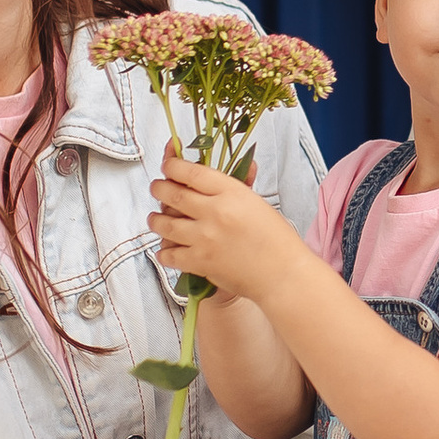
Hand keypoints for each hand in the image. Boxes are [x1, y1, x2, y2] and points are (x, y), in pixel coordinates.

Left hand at [150, 145, 295, 304]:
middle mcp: (215, 212)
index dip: (172, 165)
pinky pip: (170, 254)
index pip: (191, 172)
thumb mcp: (259, 203)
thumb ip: (241, 184)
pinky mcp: (200, 262)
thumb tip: (244, 164)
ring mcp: (205, 237)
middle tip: (157, 188)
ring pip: (164, 223)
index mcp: (231, 192)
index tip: (168, 166)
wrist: (282, 274)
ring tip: (155, 219)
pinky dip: (164, 252)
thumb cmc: (276, 240)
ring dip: (155, 220)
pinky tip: (166, 249)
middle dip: (158, 188)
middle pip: (172, 194)